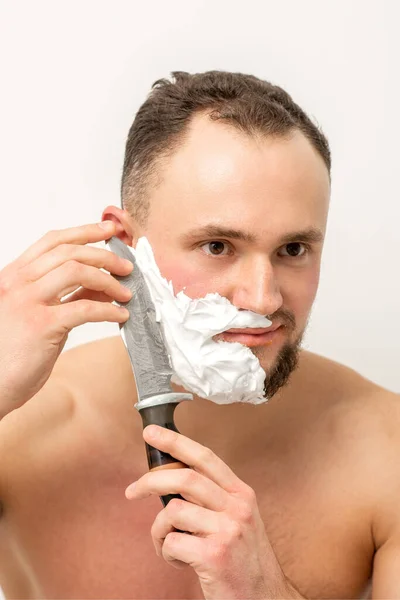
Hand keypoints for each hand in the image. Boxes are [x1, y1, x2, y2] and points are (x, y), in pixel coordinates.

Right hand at [0, 221, 132, 417]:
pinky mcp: (41, 326)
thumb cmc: (11, 353)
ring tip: (126, 292)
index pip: (52, 242)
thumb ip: (65, 297)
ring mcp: (28, 302)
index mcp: (14, 277)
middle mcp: (18, 284)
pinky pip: (84, 308)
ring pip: (76, 272)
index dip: (84, 232)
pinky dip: (108, 310)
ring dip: (108, 280)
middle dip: (104, 255)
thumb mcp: (36, 315)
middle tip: (126, 267)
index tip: (108, 231)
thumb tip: (102, 285)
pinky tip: (120, 316)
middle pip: (68, 252)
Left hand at [126, 425, 301, 599]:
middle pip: (185, 477)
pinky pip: (172, 542)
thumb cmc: (244, 561)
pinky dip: (167, 553)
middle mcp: (237, 507)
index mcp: (241, 494)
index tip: (151, 433)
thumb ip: (212, 498)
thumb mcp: (238, 520)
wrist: (265, 599)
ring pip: (172, 511)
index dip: (176, 441)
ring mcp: (227, 530)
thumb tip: (170, 480)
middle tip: (132, 491)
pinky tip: (180, 561)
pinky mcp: (214, 555)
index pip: (205, 457)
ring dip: (159, 530)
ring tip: (169, 544)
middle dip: (150, 480)